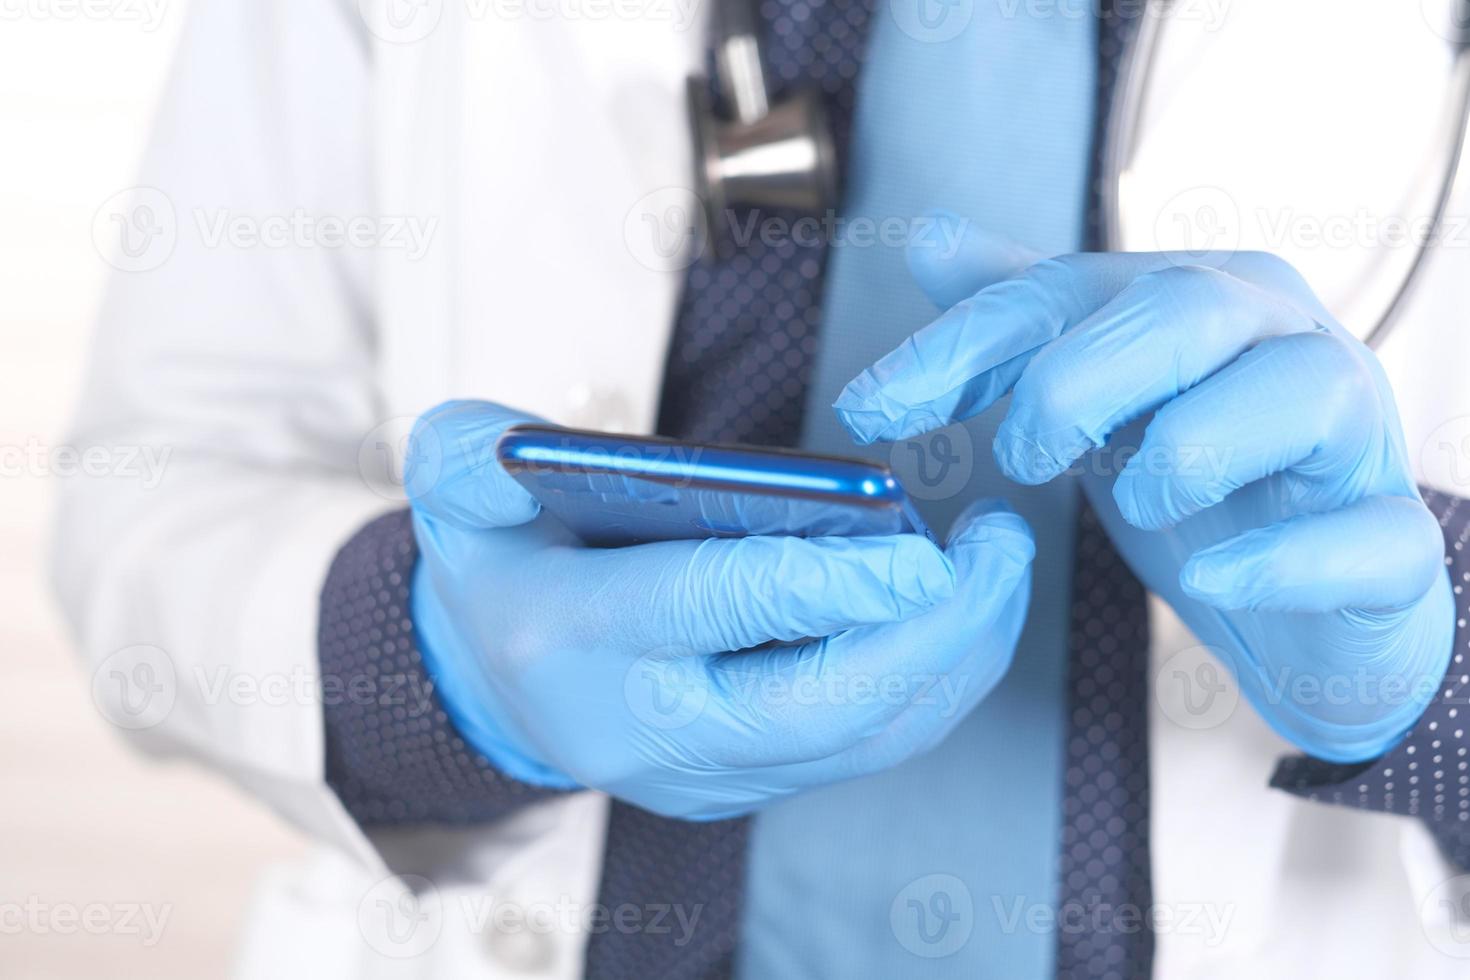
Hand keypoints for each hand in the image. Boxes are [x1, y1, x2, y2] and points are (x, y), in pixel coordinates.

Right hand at [404, 400, 1034, 818]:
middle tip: (1000, 552)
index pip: (713, 609)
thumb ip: (471, 453)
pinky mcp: (745, 785)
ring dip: (950, 660)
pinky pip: (861, 749)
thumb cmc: (499, 562)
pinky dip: (929, 685)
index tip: (926, 550)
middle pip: (814, 706)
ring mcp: (699, 774)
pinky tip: (966, 615)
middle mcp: (642, 727)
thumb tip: (516, 443)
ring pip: (857, 740)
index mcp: (572, 639)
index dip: (824, 582)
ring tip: (1002, 572)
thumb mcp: (456, 487)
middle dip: (926, 636)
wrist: (496, 681)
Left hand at [834, 217, 1453, 762]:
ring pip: (1295, 394)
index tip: (867, 409)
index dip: (960, 346)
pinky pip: (1364, 535)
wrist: (1314, 605)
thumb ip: (1025, 322)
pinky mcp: (1393, 540)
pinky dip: (1277, 557)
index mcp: (1204, 300)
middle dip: (1077, 379)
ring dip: (1187, 452)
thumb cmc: (1202, 481)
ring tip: (1134, 506)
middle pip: (1182, 312)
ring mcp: (1356, 437)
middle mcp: (1287, 342)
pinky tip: (1210, 575)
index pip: (1066, 290)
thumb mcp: (1100, 395)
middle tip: (1021, 456)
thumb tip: (929, 238)